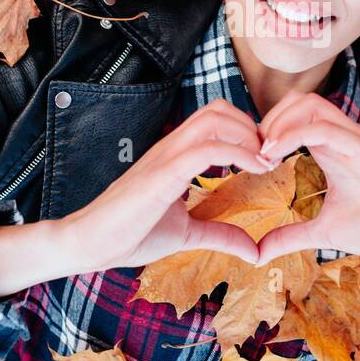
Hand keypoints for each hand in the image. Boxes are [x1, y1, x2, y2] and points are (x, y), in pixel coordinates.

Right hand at [56, 99, 270, 273]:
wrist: (89, 243)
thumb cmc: (130, 235)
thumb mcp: (187, 235)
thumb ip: (220, 235)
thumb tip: (254, 251)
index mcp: (175, 155)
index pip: (215, 118)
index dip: (247, 131)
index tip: (267, 158)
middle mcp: (171, 147)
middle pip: (219, 109)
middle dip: (253, 127)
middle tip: (270, 158)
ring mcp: (166, 156)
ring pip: (214, 119)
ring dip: (249, 135)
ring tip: (266, 162)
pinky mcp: (162, 173)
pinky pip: (206, 149)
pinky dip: (239, 153)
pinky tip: (256, 170)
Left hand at [252, 90, 359, 268]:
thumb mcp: (323, 233)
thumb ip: (291, 237)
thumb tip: (258, 254)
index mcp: (333, 149)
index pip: (295, 116)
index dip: (267, 130)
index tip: (250, 161)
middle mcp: (344, 138)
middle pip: (299, 100)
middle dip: (269, 120)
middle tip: (253, 153)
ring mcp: (356, 140)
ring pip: (310, 105)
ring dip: (279, 123)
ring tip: (262, 154)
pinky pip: (325, 129)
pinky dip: (293, 136)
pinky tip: (275, 157)